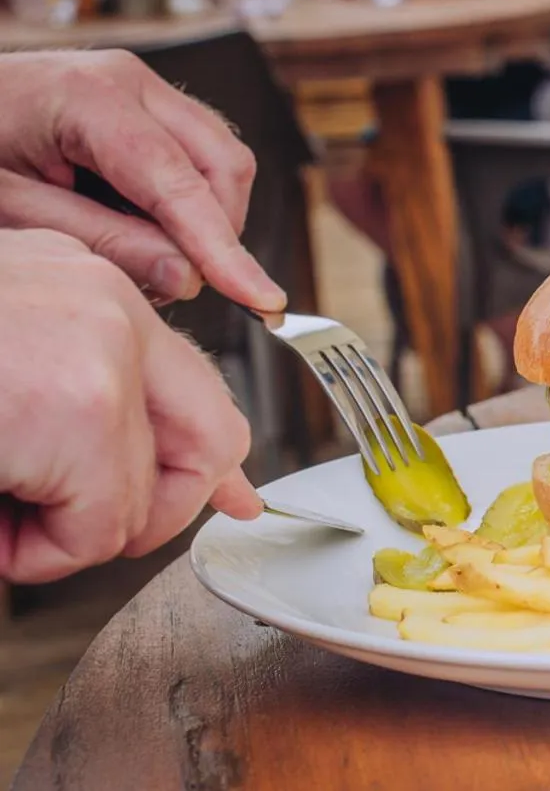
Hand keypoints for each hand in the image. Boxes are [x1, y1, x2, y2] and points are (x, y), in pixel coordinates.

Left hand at [0, 50, 285, 310]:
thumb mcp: (9, 213)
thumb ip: (102, 243)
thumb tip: (186, 278)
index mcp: (88, 96)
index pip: (180, 184)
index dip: (225, 250)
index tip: (260, 300)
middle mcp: (128, 80)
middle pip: (223, 165)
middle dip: (218, 235)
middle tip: (172, 287)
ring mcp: (141, 88)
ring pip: (222, 163)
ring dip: (206, 222)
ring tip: (146, 259)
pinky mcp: (144, 106)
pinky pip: (199, 158)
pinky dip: (189, 206)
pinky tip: (146, 231)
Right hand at [0, 229, 261, 583]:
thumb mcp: (10, 359)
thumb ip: (95, 402)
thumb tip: (210, 484)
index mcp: (84, 286)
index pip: (189, 377)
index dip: (207, 458)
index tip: (234, 500)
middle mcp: (107, 302)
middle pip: (213, 435)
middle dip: (162, 508)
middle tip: (72, 536)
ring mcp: (101, 348)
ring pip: (143, 497)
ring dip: (69, 539)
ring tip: (0, 521)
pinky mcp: (77, 406)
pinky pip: (97, 527)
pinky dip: (40, 556)